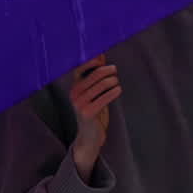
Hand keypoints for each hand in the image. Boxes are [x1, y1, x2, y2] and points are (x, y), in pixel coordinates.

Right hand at [68, 56, 120, 182]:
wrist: (89, 136)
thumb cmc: (93, 111)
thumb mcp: (93, 92)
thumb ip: (95, 75)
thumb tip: (101, 56)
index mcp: (74, 87)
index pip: (79, 68)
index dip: (91, 61)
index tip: (102, 58)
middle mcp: (74, 93)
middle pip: (94, 75)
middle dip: (107, 70)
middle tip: (114, 70)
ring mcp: (80, 103)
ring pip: (101, 85)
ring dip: (112, 81)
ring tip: (116, 82)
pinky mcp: (87, 112)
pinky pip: (104, 98)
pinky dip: (113, 92)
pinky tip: (118, 90)